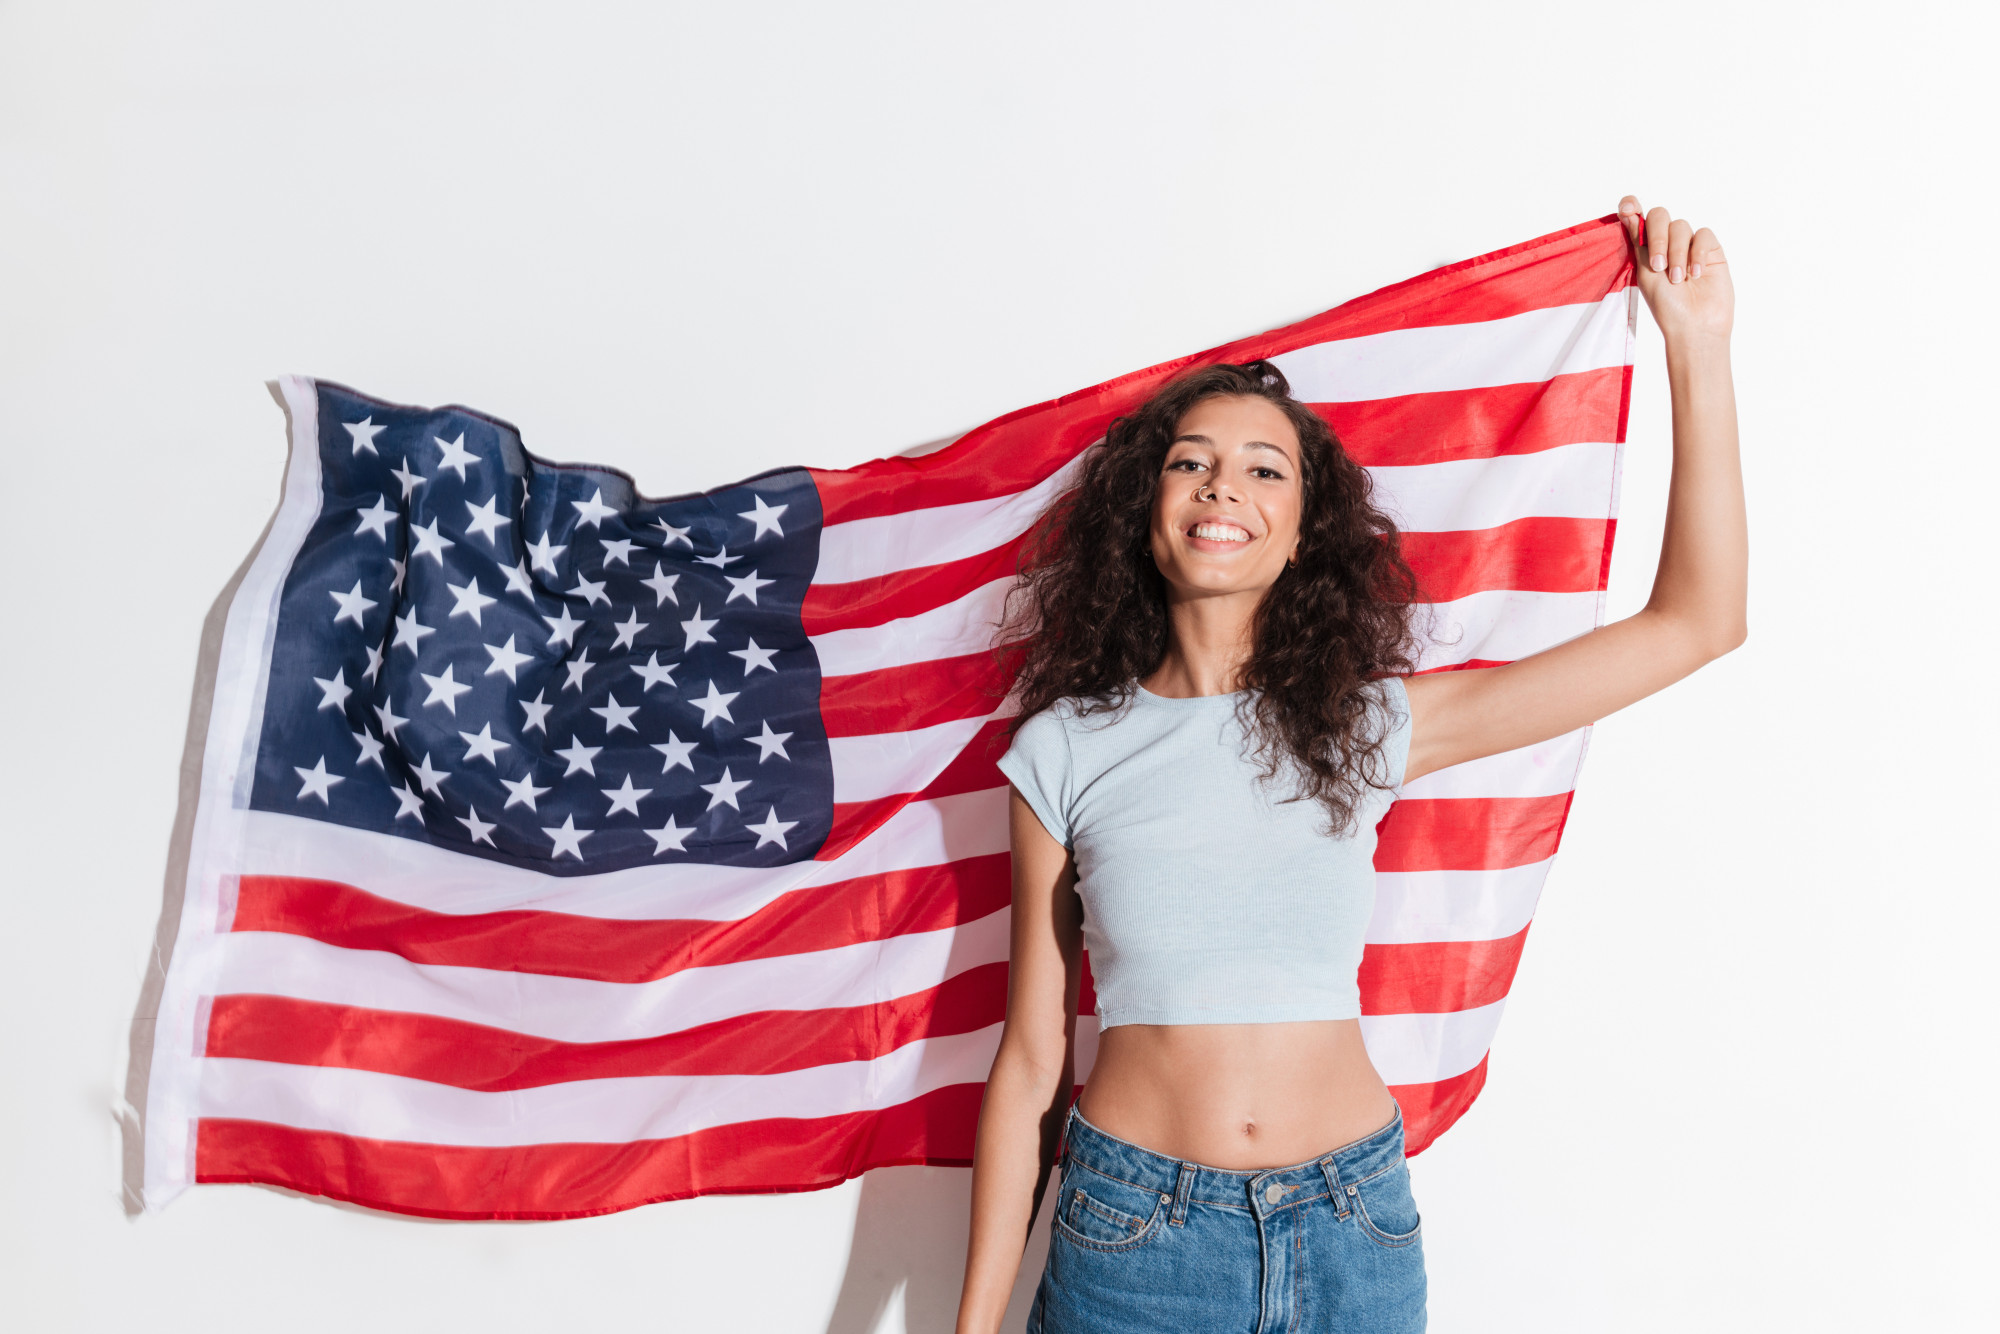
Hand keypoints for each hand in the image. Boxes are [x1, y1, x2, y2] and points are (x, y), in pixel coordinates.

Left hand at [1619, 195, 1731, 344]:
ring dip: (1676, 252)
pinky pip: (1703, 235)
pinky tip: (1696, 274)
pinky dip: (1697, 253)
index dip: (1632, 207)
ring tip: (1677, 279)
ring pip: (1681, 226)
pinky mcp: (1711, 250)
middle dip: (1657, 237)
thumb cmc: (1667, 306)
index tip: (1627, 207)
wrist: (1694, 325)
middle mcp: (1667, 244)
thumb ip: (1639, 241)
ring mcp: (1689, 246)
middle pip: (1660, 216)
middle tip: (1658, 266)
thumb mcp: (1646, 272)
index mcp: (1646, 250)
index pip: (1638, 219)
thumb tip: (1627, 211)